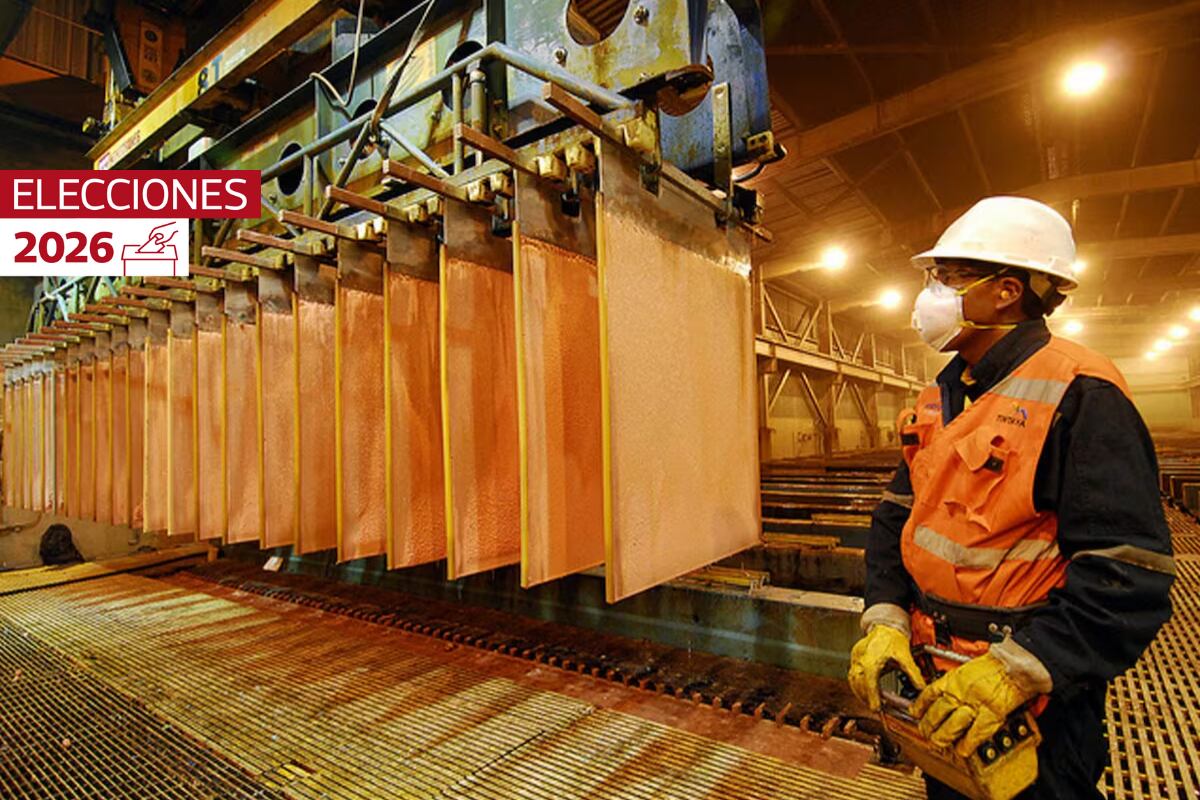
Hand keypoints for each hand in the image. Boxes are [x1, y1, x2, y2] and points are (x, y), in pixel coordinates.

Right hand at [847, 623, 925, 711]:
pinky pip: (852, 674)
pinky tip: (864, 690)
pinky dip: (857, 685)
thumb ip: (913, 673)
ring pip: (853, 680)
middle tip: (875, 707)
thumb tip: (921, 687)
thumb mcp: (905, 656)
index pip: (869, 683)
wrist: (885, 625)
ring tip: (870, 701)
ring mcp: (856, 658)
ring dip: (860, 693)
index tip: (876, 708)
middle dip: (866, 698)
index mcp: (871, 659)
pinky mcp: (855, 657)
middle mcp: (861, 659)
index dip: (872, 697)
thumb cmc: (892, 637)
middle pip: (859, 684)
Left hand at [910, 652, 1035, 757]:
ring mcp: (975, 703)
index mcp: (954, 678)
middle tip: (926, 733)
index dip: (920, 706)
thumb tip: (946, 692)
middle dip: (928, 725)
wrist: (1015, 663)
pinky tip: (963, 749)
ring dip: (944, 736)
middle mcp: (960, 691)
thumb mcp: (967, 667)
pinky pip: (976, 732)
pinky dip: (968, 743)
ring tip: (939, 743)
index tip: (915, 713)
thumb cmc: (996, 664)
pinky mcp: (992, 713)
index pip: (929, 694)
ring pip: (952, 724)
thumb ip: (956, 682)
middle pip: (938, 712)